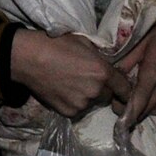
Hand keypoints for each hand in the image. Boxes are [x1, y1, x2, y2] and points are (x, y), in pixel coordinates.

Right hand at [9, 30, 129, 117]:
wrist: (29, 58)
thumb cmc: (56, 44)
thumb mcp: (85, 43)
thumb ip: (100, 58)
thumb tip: (109, 65)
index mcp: (102, 72)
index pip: (125, 88)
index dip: (125, 89)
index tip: (123, 90)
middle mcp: (96, 91)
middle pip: (109, 97)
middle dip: (104, 90)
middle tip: (90, 81)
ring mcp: (82, 104)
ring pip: (93, 104)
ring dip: (89, 97)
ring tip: (73, 85)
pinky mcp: (68, 112)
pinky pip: (78, 110)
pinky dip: (75, 103)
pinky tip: (64, 91)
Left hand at [113, 20, 155, 128]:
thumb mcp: (142, 44)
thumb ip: (127, 63)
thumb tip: (113, 78)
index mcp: (154, 73)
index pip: (137, 103)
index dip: (124, 111)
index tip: (115, 107)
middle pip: (144, 111)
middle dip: (130, 109)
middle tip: (122, 99)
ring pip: (153, 111)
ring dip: (144, 107)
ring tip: (138, 94)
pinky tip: (153, 92)